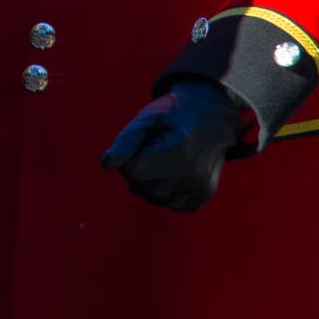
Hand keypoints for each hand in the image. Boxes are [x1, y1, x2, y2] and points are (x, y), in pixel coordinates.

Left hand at [101, 78, 246, 211]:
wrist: (213, 115)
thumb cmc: (174, 113)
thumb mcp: (148, 118)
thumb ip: (126, 141)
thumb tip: (106, 164)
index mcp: (173, 153)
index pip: (131, 172)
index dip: (130, 156)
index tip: (143, 142)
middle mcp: (188, 175)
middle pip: (141, 188)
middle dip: (139, 171)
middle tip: (153, 150)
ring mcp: (198, 187)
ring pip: (156, 199)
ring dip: (152, 184)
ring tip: (164, 161)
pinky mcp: (204, 194)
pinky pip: (175, 204)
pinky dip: (169, 192)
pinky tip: (174, 173)